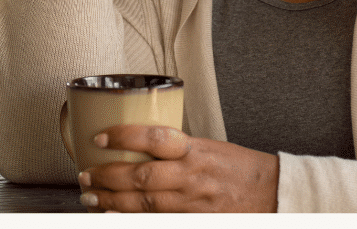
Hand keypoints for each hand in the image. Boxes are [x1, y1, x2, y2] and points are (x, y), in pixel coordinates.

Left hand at [77, 124, 278, 212]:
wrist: (272, 194)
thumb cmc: (238, 167)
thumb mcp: (208, 146)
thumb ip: (175, 147)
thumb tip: (136, 144)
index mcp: (194, 150)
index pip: (154, 138)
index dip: (123, 136)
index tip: (100, 137)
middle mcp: (192, 176)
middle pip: (141, 176)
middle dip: (107, 177)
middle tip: (84, 175)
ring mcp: (192, 203)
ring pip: (144, 204)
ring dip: (112, 201)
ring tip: (90, 197)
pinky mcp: (194, 221)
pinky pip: (157, 221)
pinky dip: (132, 218)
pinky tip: (114, 215)